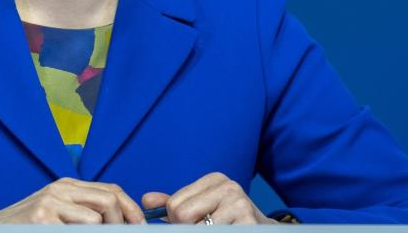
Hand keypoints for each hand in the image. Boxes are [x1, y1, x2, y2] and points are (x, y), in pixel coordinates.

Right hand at [0, 177, 145, 223]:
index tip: (141, 226)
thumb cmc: (28, 225)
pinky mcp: (42, 217)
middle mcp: (62, 188)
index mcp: (69, 186)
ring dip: (103, 232)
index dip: (132, 209)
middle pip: (110, 200)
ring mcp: (51, 201)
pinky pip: (79, 229)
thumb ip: (83, 211)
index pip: (112, 190)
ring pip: (96, 217)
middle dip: (124, 222)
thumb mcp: (58, 212)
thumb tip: (118, 221)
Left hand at [142, 172, 276, 224]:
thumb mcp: (200, 208)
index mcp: (214, 179)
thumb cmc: (227, 222)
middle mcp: (228, 186)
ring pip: (198, 229)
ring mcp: (240, 204)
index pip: (174, 205)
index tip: (198, 222)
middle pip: (182, 215)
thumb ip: (173, 204)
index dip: (178, 221)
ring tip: (219, 230)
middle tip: (208, 228)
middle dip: (189, 228)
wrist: (261, 230)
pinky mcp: (248, 223)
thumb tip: (146, 200)